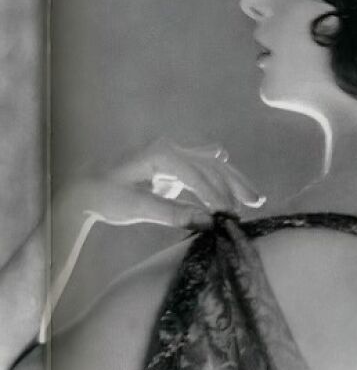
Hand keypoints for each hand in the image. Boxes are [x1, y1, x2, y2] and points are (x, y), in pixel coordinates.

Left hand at [65, 139, 263, 226]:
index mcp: (160, 153)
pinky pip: (206, 167)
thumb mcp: (137, 208)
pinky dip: (223, 177)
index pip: (196, 174)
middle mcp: (171, 146)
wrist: (87, 185)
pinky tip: (238, 188)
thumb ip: (173, 214)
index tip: (228, 217)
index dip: (215, 196)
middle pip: (212, 163)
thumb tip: (207, 223)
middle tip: (255, 204)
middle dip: (234, 184)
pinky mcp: (176, 162)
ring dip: (234, 180)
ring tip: (256, 199)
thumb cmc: (107, 195)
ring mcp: (175, 151)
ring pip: (213, 163)